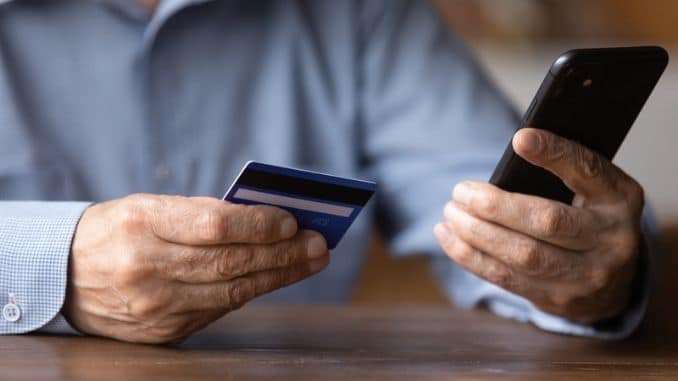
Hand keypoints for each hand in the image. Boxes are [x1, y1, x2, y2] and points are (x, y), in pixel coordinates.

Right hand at [63, 194, 328, 342]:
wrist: (66, 274)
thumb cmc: (118, 229)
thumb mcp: (150, 206)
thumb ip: (203, 213)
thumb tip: (268, 222)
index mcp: (142, 222)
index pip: (214, 225)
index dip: (259, 224)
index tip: (292, 221)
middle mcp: (145, 267)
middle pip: (231, 262)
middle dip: (283, 253)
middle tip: (319, 244)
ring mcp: (154, 305)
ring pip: (231, 292)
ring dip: (278, 275)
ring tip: (310, 261)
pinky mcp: (161, 331)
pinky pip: (218, 311)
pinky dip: (250, 292)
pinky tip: (274, 278)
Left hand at [434, 128, 643, 322]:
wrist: (611, 281)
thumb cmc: (590, 217)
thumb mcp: (593, 187)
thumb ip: (564, 167)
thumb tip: (518, 144)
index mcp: (620, 200)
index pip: (588, 171)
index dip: (555, 154)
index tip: (520, 139)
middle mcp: (611, 241)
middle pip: (546, 222)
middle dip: (495, 206)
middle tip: (460, 191)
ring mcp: (586, 277)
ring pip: (522, 256)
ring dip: (475, 233)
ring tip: (450, 213)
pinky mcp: (556, 300)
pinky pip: (505, 278)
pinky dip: (470, 256)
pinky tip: (447, 236)